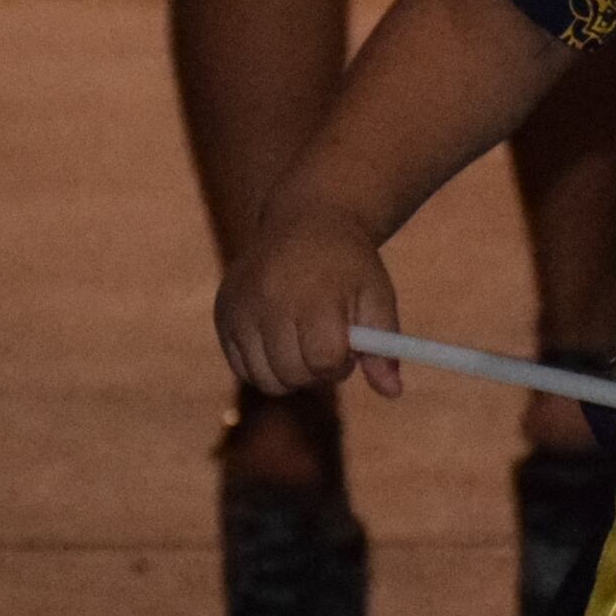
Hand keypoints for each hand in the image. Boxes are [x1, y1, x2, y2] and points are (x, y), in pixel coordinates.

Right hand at [215, 201, 404, 402]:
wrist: (306, 221)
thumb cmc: (349, 266)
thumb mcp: (377, 298)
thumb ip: (384, 348)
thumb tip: (393, 393)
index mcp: (314, 296)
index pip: (324, 360)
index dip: (341, 362)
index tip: (348, 344)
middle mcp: (270, 300)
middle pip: (293, 374)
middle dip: (316, 370)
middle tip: (326, 342)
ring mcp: (240, 307)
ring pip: (266, 379)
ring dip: (290, 372)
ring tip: (304, 339)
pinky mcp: (223, 313)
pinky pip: (243, 367)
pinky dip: (264, 364)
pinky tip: (280, 335)